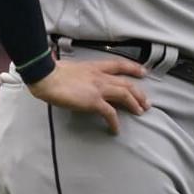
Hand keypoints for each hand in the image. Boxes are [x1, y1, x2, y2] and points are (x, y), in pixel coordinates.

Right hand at [28, 58, 150, 134]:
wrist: (47, 77)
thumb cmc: (53, 72)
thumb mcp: (71, 68)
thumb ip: (80, 73)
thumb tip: (77, 78)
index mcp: (95, 67)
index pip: (119, 65)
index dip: (133, 68)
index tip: (143, 72)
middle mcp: (101, 76)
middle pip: (127, 83)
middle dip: (139, 92)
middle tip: (146, 101)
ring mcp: (99, 88)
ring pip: (125, 94)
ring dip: (135, 103)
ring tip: (141, 112)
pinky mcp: (94, 101)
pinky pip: (110, 113)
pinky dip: (115, 121)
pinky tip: (116, 129)